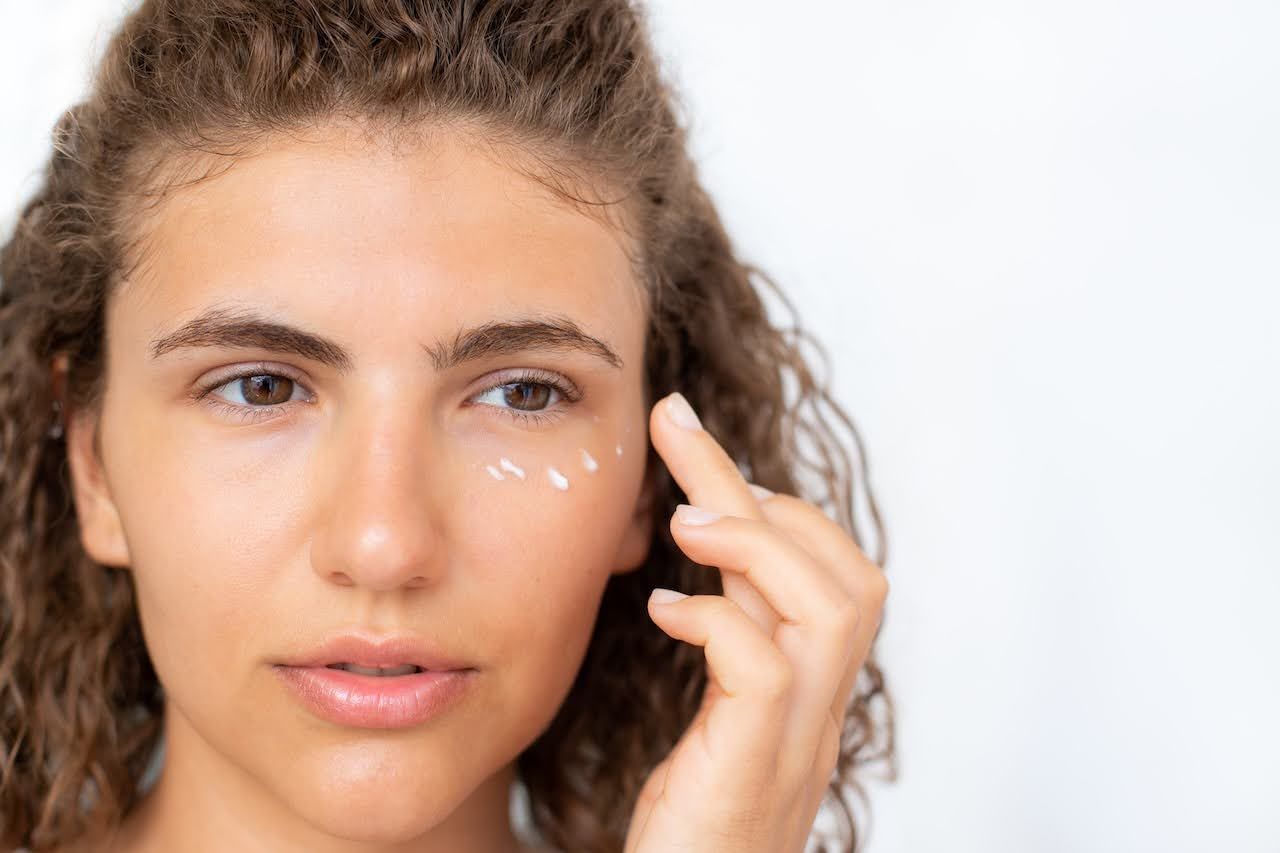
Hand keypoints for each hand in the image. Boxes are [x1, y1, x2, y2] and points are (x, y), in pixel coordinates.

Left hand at [623, 392, 888, 852]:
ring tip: (685, 522)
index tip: (709, 468)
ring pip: (830, 608)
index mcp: (814, 698)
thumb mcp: (716, 724)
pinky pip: (760, 669)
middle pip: (847, 577)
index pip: (839, 579)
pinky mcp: (753, 768)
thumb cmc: (688, 831)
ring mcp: (797, 744)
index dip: (783, 512)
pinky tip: (664, 608)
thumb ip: (728, 651)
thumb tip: (706, 568)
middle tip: (679, 432)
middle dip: (762, 491)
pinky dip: (714, 618)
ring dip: (756, 544)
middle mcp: (821, 717)